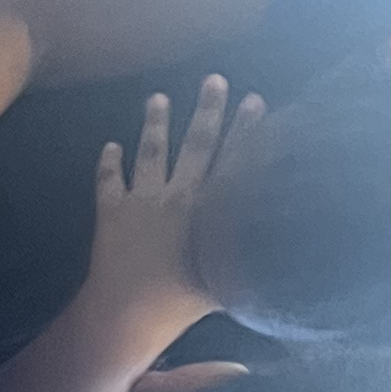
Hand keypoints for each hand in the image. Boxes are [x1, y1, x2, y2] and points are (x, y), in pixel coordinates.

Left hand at [81, 70, 257, 334]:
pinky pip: (108, 181)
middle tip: (213, 80)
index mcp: (211, 209)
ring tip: (157, 98)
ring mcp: (142, 200)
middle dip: (207, 110)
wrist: (127, 311)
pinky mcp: (111, 212)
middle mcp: (179, 196)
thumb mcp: (231, 282)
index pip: (234, 160)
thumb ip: (252, 260)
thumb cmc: (183, 303)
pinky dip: (108, 162)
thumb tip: (282, 252)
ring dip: (154, 123)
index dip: (246, 130)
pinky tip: (109, 145)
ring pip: (151, 152)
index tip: (255, 101)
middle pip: (197, 144)